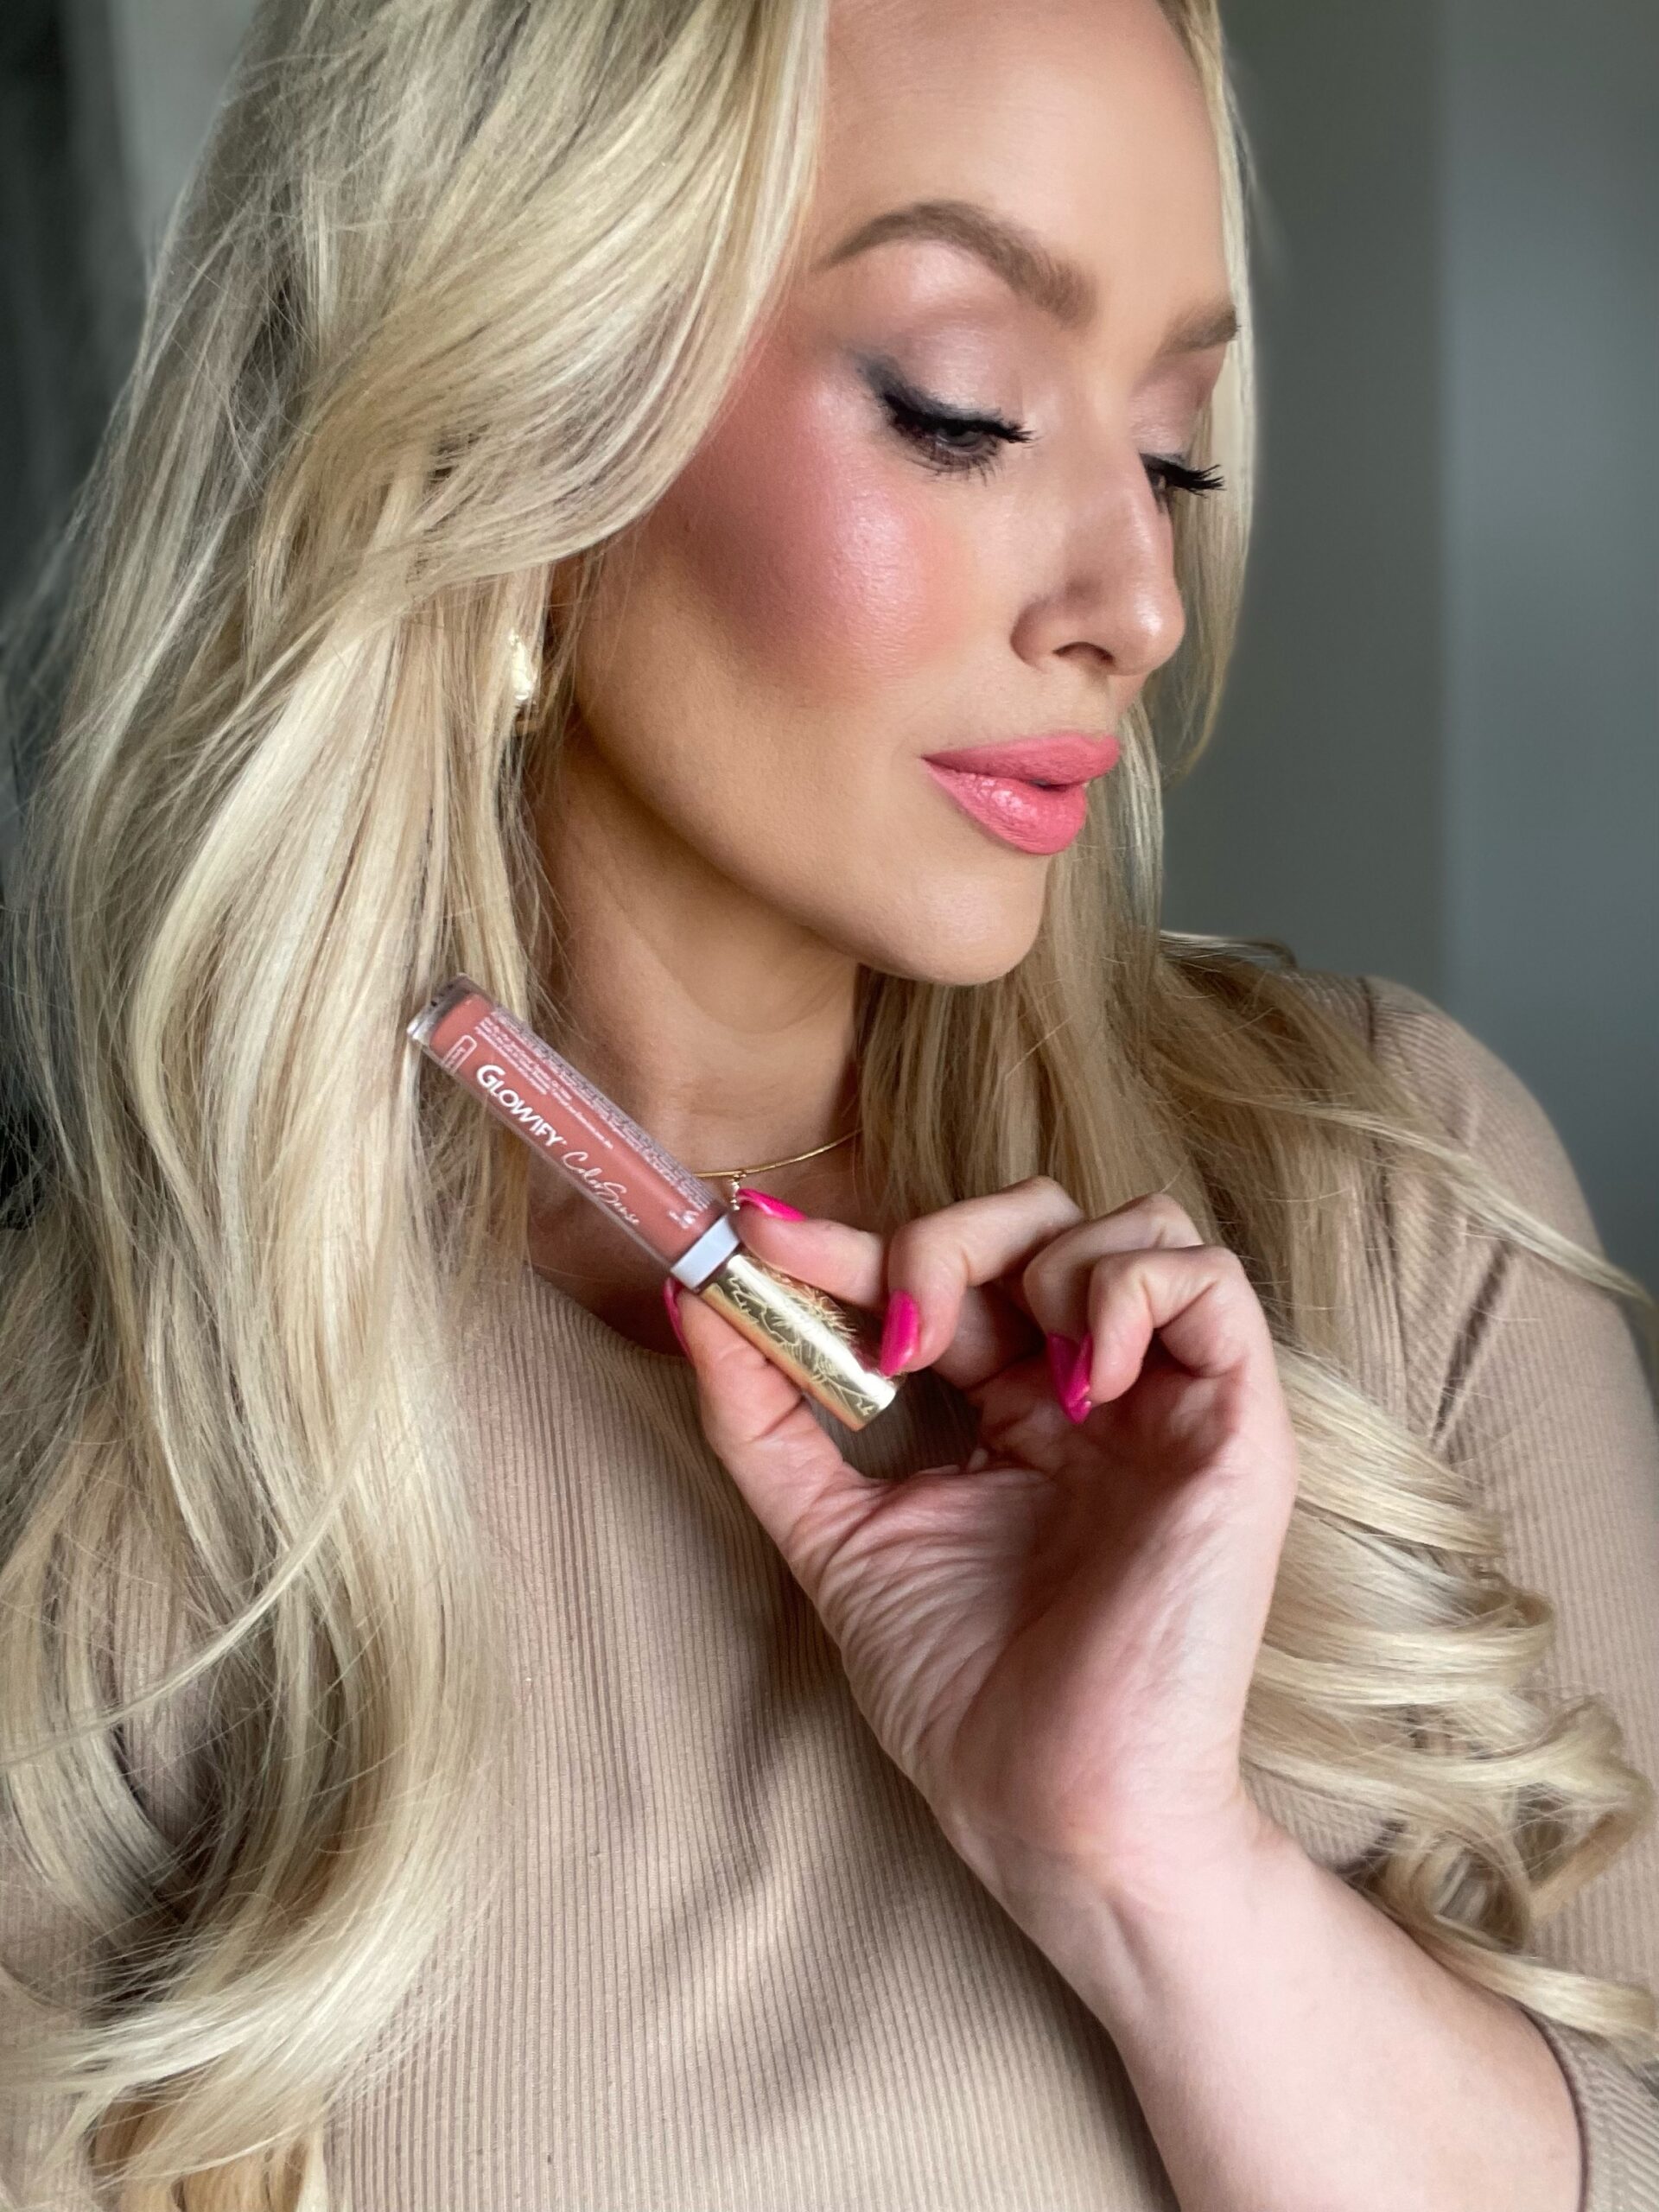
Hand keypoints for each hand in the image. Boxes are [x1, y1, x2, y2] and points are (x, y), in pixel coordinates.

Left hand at [667, 1178, 1298, 1908]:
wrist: (1055, 1808)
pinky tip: (1075, 1383)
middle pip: (1038, 1217)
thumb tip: (696, 1300)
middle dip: (940, 1238)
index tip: (761, 1240)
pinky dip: (1127, 1292)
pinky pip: (1209, 1281)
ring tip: (988, 1366)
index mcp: (1014, 1408)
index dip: (858, 1241)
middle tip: (892, 1332)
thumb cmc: (963, 1694)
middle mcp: (1095, 1388)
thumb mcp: (833, 1532)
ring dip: (1033, 1257)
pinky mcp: (1237, 1426)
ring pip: (1132, 1222)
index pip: (949, 1273)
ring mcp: (1169, 1402)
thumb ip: (765, 1419)